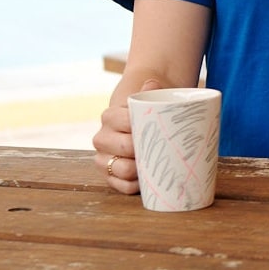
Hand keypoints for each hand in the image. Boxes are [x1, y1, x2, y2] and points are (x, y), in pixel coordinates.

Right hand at [93, 78, 161, 193]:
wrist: (135, 123)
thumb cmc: (145, 111)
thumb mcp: (146, 99)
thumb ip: (150, 90)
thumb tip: (152, 83)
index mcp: (109, 116)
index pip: (127, 122)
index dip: (146, 126)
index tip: (162, 127)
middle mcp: (101, 138)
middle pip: (126, 148)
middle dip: (147, 149)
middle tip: (167, 146)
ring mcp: (103, 159)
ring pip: (124, 170)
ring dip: (143, 169)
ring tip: (160, 163)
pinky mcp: (108, 177)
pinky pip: (123, 186)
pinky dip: (138, 184)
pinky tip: (150, 178)